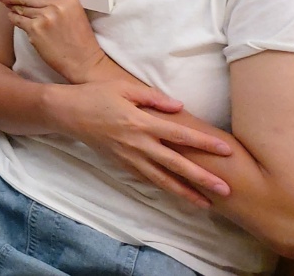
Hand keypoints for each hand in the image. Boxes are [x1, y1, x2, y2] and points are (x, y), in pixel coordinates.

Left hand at [0, 0, 105, 83]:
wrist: (84, 61)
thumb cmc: (78, 36)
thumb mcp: (73, 11)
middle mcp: (55, 5)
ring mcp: (44, 18)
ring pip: (18, 8)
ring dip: (12, 9)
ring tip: (11, 10)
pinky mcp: (35, 31)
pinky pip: (17, 20)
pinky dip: (14, 19)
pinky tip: (18, 21)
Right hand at [48, 79, 233, 207]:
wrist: (66, 113)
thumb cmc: (95, 95)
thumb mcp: (123, 88)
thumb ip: (153, 97)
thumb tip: (179, 107)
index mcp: (141, 123)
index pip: (180, 135)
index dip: (204, 144)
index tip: (226, 151)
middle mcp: (138, 145)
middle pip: (176, 165)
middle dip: (202, 178)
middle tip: (226, 190)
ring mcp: (129, 158)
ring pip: (162, 180)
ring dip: (186, 193)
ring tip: (206, 204)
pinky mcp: (121, 164)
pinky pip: (147, 179)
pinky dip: (164, 189)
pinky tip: (177, 195)